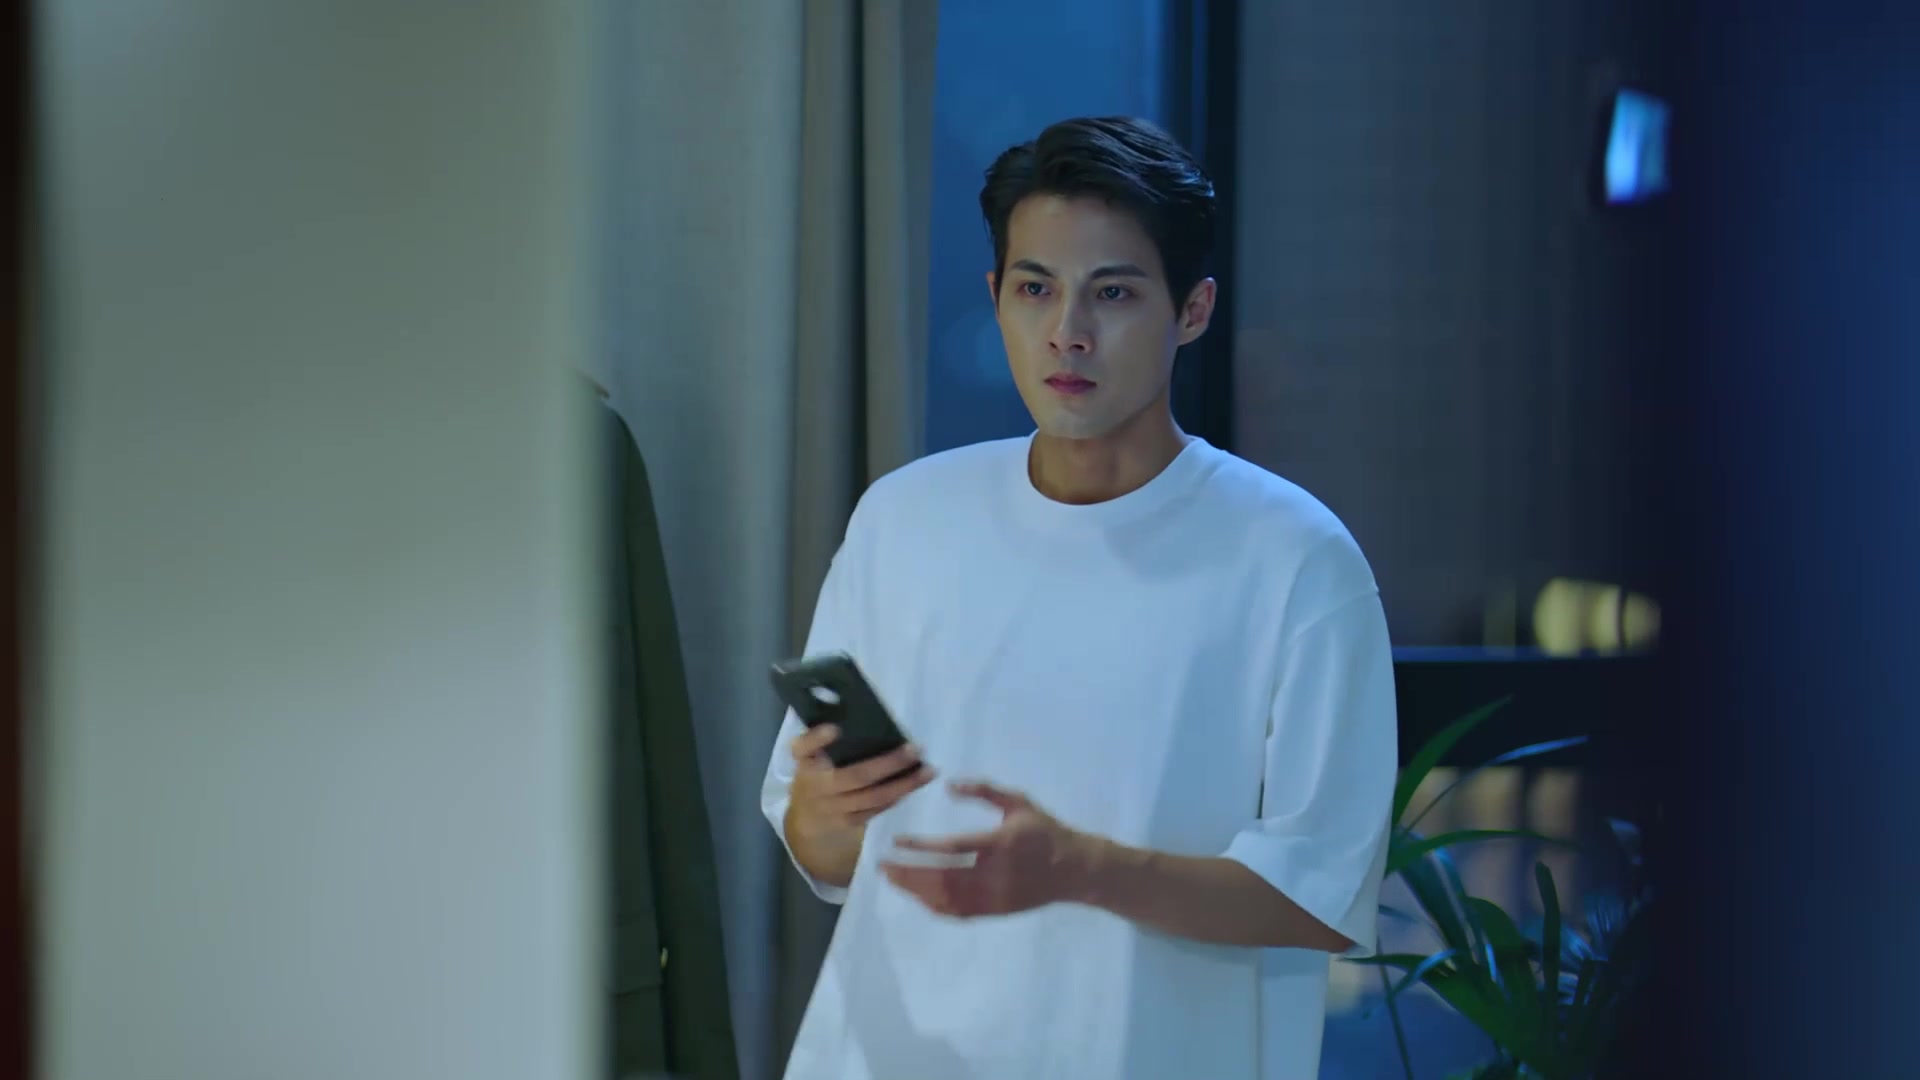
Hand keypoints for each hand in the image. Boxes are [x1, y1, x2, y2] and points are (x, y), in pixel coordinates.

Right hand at [785, 724, 935, 842]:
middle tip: (916, 749)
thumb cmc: (816, 772)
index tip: (835, 728)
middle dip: (889, 763)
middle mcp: (815, 785)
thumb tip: (867, 713)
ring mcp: (832, 807)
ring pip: (872, 797)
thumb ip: (828, 740)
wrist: (806, 819)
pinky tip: (914, 785)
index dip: (817, 739)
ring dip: (904, 784)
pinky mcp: (847, 822)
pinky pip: (876, 810)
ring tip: (928, 771)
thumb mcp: (812, 755)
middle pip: (855, 775)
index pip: (802, 747)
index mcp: (803, 760)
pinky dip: (897, 796)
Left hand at [879, 781, 1099, 917]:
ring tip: (893, 879)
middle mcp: (994, 875)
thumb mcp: (1018, 802)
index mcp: (999, 843)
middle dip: (908, 873)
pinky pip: (958, 913)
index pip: (952, 848)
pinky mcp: (996, 911)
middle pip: (941, 879)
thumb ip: (984, 790)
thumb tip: (949, 784)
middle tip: (882, 865)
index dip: (921, 847)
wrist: (1075, 870)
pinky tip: (917, 895)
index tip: (896, 841)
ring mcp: (994, 897)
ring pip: (946, 900)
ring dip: (916, 891)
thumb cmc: (1044, 831)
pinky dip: (933, 905)